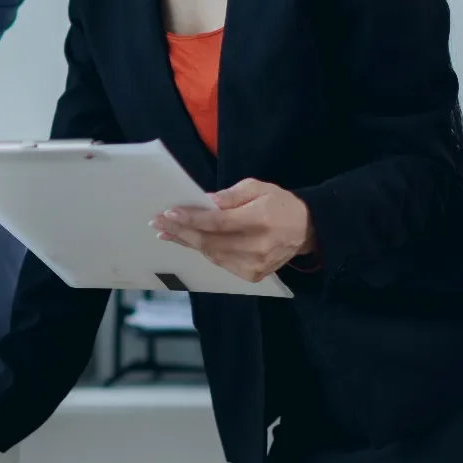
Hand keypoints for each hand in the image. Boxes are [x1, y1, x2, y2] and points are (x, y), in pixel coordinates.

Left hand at [150, 178, 315, 282]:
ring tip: (167, 233)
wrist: (305, 229)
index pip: (218, 222)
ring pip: (212, 255)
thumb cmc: (279, 204)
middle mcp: (257, 246)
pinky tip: (188, 243)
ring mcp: (255, 264)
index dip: (191, 219)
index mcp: (260, 220)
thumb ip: (232, 195)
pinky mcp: (253, 275)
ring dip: (187, 243)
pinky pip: (220, 263)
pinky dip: (203, 252)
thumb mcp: (259, 187)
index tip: (169, 213)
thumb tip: (208, 202)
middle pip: (210, 242)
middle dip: (181, 231)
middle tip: (158, 222)